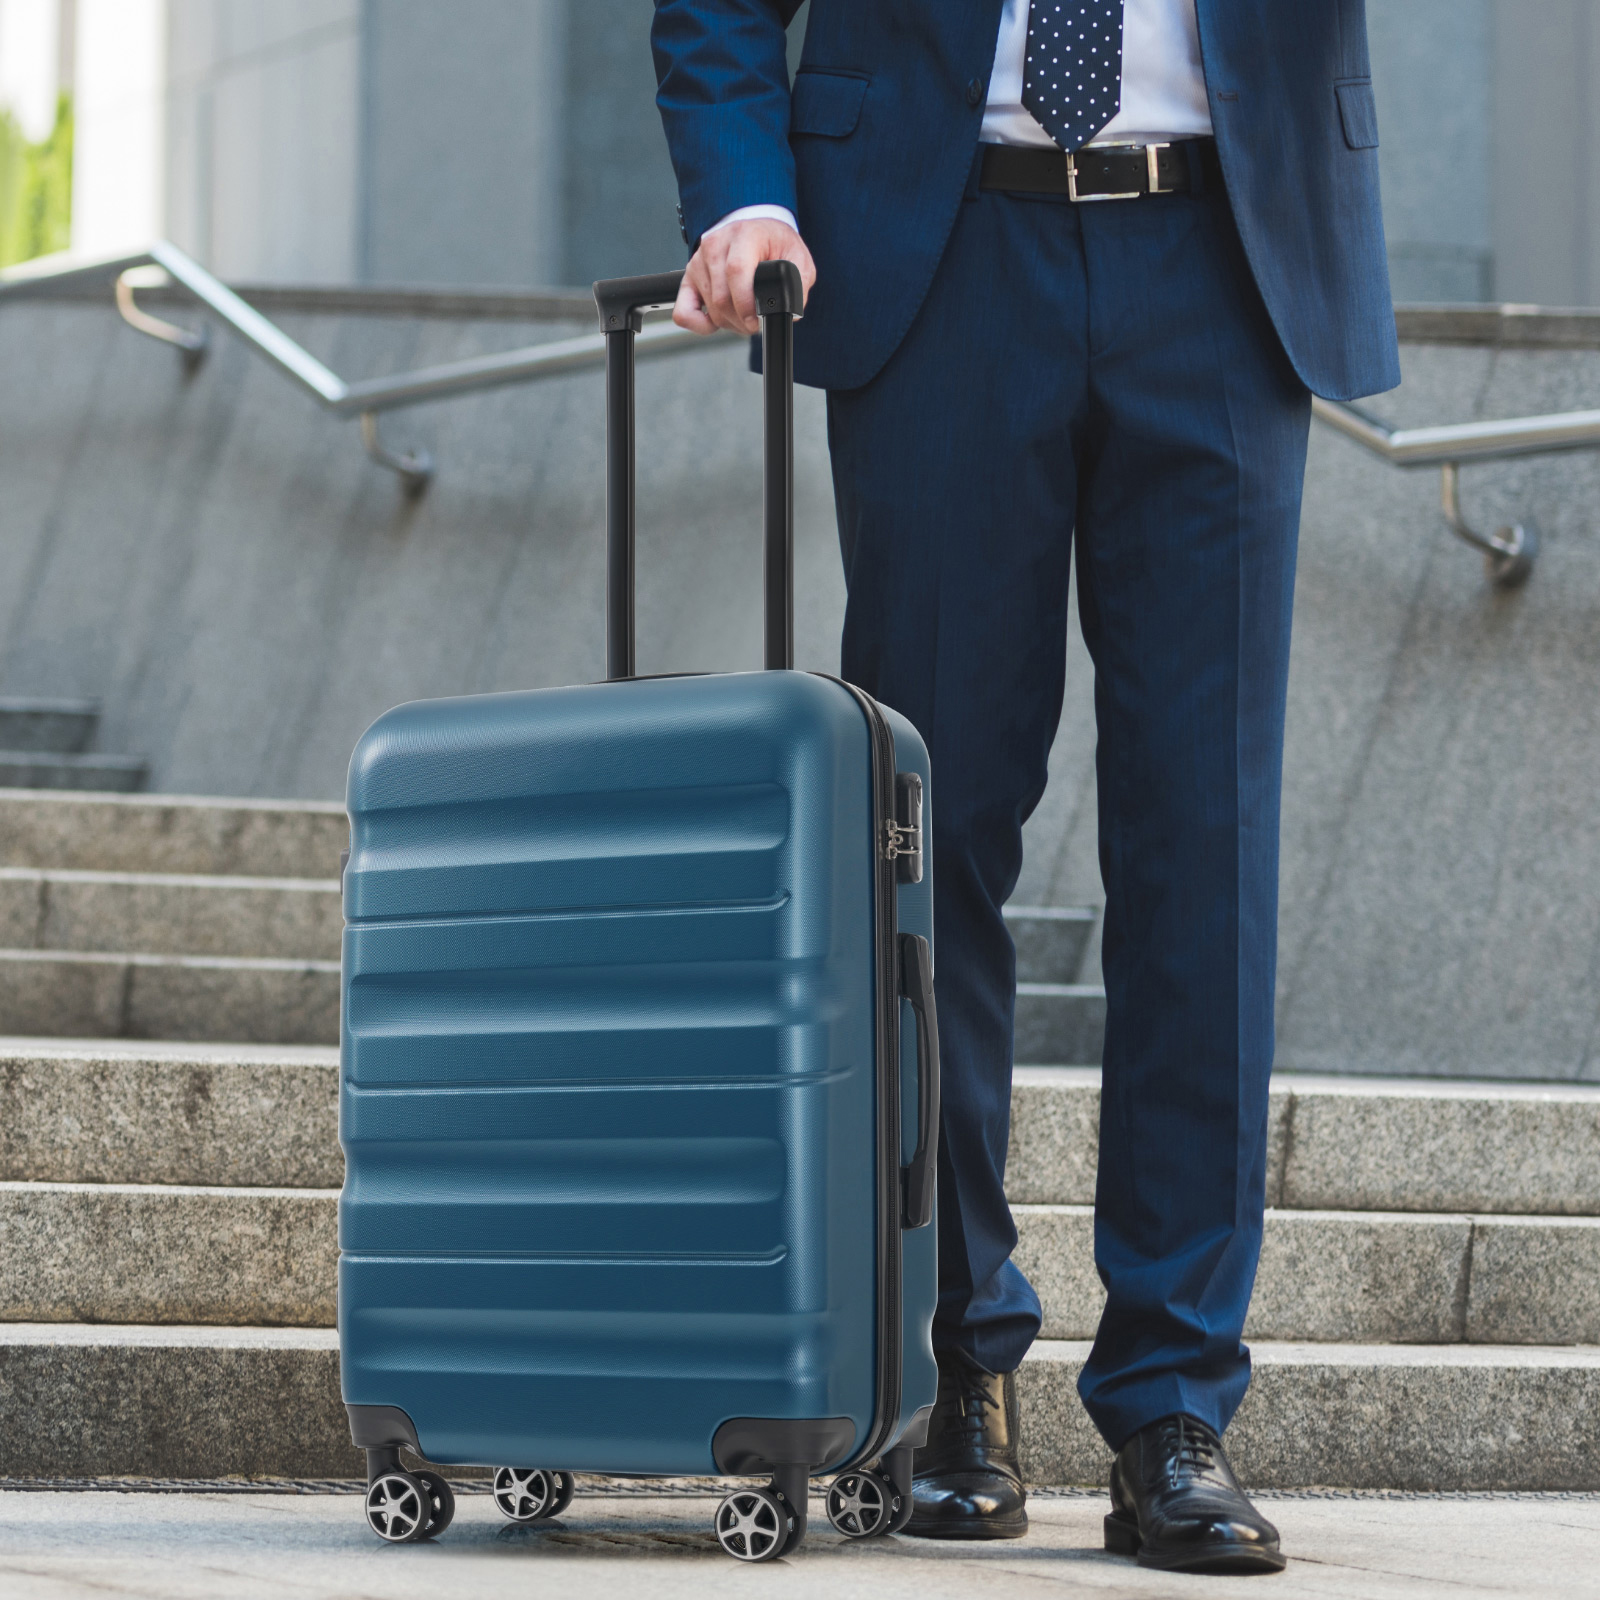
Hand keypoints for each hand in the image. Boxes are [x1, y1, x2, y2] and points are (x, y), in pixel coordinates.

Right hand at [674, 219, 816, 335]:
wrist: (757, 232)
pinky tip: (716, 321)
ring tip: (743, 316)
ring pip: (710, 307)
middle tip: (755, 323)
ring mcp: (699, 261)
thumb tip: (791, 312)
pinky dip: (698, 325)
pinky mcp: (688, 277)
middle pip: (722, 296)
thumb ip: (798, 283)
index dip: (746, 303)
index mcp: (744, 235)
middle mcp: (716, 245)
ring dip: (729, 322)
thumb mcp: (797, 258)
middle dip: (741, 321)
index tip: (756, 321)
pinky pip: (683, 312)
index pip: (736, 270)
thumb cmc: (775, 245)